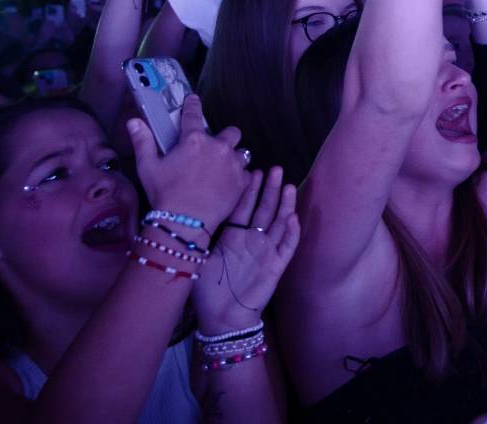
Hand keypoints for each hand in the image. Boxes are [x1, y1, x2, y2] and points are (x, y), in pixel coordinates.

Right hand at [127, 95, 248, 230]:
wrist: (185, 222)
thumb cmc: (164, 194)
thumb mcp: (148, 167)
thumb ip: (143, 142)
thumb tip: (134, 121)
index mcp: (194, 140)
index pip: (193, 115)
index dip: (193, 106)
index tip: (194, 100)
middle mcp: (218, 147)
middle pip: (231, 132)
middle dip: (225, 137)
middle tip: (214, 149)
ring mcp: (233, 164)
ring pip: (241, 152)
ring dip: (233, 157)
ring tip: (222, 168)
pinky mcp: (242, 181)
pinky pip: (246, 172)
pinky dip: (239, 176)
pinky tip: (228, 183)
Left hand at [193, 167, 300, 332]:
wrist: (221, 318)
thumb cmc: (208, 291)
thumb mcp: (200, 259)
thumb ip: (202, 237)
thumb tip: (193, 212)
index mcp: (233, 236)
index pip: (244, 207)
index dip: (249, 190)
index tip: (252, 171)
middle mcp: (252, 240)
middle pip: (264, 209)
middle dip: (269, 189)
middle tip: (274, 169)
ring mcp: (266, 251)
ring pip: (279, 222)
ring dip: (284, 205)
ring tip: (287, 185)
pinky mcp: (277, 265)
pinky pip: (287, 246)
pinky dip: (291, 232)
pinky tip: (292, 217)